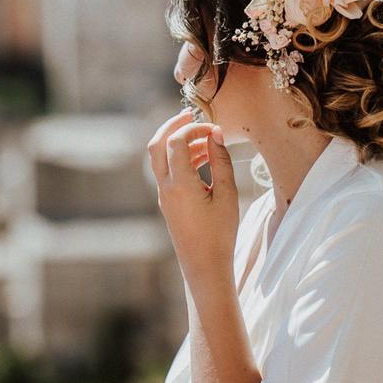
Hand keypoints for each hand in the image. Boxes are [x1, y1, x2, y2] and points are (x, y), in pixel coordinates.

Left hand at [147, 108, 238, 285]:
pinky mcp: (167, 202)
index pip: (176, 141)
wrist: (204, 266)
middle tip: (191, 115)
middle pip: (156, 144)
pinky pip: (167, 172)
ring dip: (178, 143)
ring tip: (206, 141)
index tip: (215, 129)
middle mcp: (165, 187)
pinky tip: (202, 160)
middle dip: (171, 126)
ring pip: (160, 158)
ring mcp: (163, 195)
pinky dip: (180, 159)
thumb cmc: (220, 233)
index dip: (194, 128)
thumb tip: (215, 134)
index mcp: (180, 184)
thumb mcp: (227, 195)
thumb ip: (221, 161)